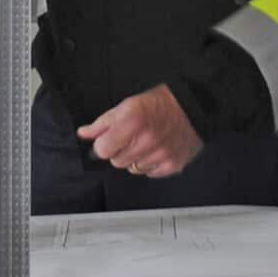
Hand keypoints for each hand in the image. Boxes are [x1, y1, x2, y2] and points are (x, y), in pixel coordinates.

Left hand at [78, 85, 203, 179]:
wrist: (193, 106)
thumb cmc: (160, 103)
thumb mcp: (128, 105)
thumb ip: (103, 122)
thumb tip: (84, 133)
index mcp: (132, 122)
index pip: (102, 150)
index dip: (104, 144)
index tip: (110, 139)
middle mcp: (147, 140)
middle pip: (117, 162)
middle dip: (120, 151)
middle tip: (132, 138)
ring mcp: (161, 154)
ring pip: (133, 169)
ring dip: (136, 158)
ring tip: (146, 143)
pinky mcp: (172, 164)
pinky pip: (150, 173)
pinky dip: (151, 164)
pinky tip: (157, 150)